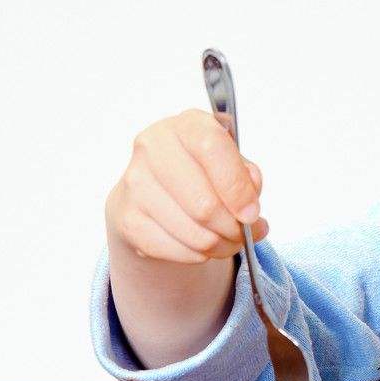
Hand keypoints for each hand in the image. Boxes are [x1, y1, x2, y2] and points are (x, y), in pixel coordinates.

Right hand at [104, 108, 268, 266]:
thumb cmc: (200, 170)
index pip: (212, 148)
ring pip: (194, 233)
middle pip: (204, 203)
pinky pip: (176, 250)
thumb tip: (249, 207)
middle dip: (233, 228)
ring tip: (229, 241)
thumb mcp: (229, 161)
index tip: (252, 213)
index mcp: (186, 125)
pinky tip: (203, 245)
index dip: (237, 187)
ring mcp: (135, 184)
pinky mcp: (127, 219)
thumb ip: (245, 176)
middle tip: (245, 234)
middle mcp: (153, 148)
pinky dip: (198, 255)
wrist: (153, 188)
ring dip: (220, 245)